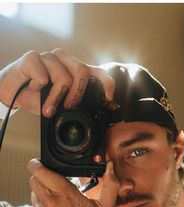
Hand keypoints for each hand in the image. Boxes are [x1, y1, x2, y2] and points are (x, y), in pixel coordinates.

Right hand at [0, 49, 114, 116]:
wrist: (12, 93)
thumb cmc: (38, 97)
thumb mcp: (61, 103)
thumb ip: (76, 103)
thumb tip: (94, 112)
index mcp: (74, 70)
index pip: (97, 71)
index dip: (107, 83)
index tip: (109, 98)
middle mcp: (64, 60)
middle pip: (82, 71)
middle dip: (77, 94)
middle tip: (68, 106)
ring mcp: (49, 57)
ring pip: (63, 77)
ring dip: (55, 98)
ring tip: (47, 107)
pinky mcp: (33, 57)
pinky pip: (43, 76)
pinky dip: (38, 89)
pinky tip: (32, 88)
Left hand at [27, 159, 118, 206]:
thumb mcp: (106, 206)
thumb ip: (110, 184)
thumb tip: (110, 167)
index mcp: (66, 194)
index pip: (41, 172)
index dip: (37, 165)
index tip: (37, 163)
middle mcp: (50, 203)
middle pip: (34, 179)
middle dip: (40, 176)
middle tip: (50, 180)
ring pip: (34, 193)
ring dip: (42, 192)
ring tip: (55, 200)